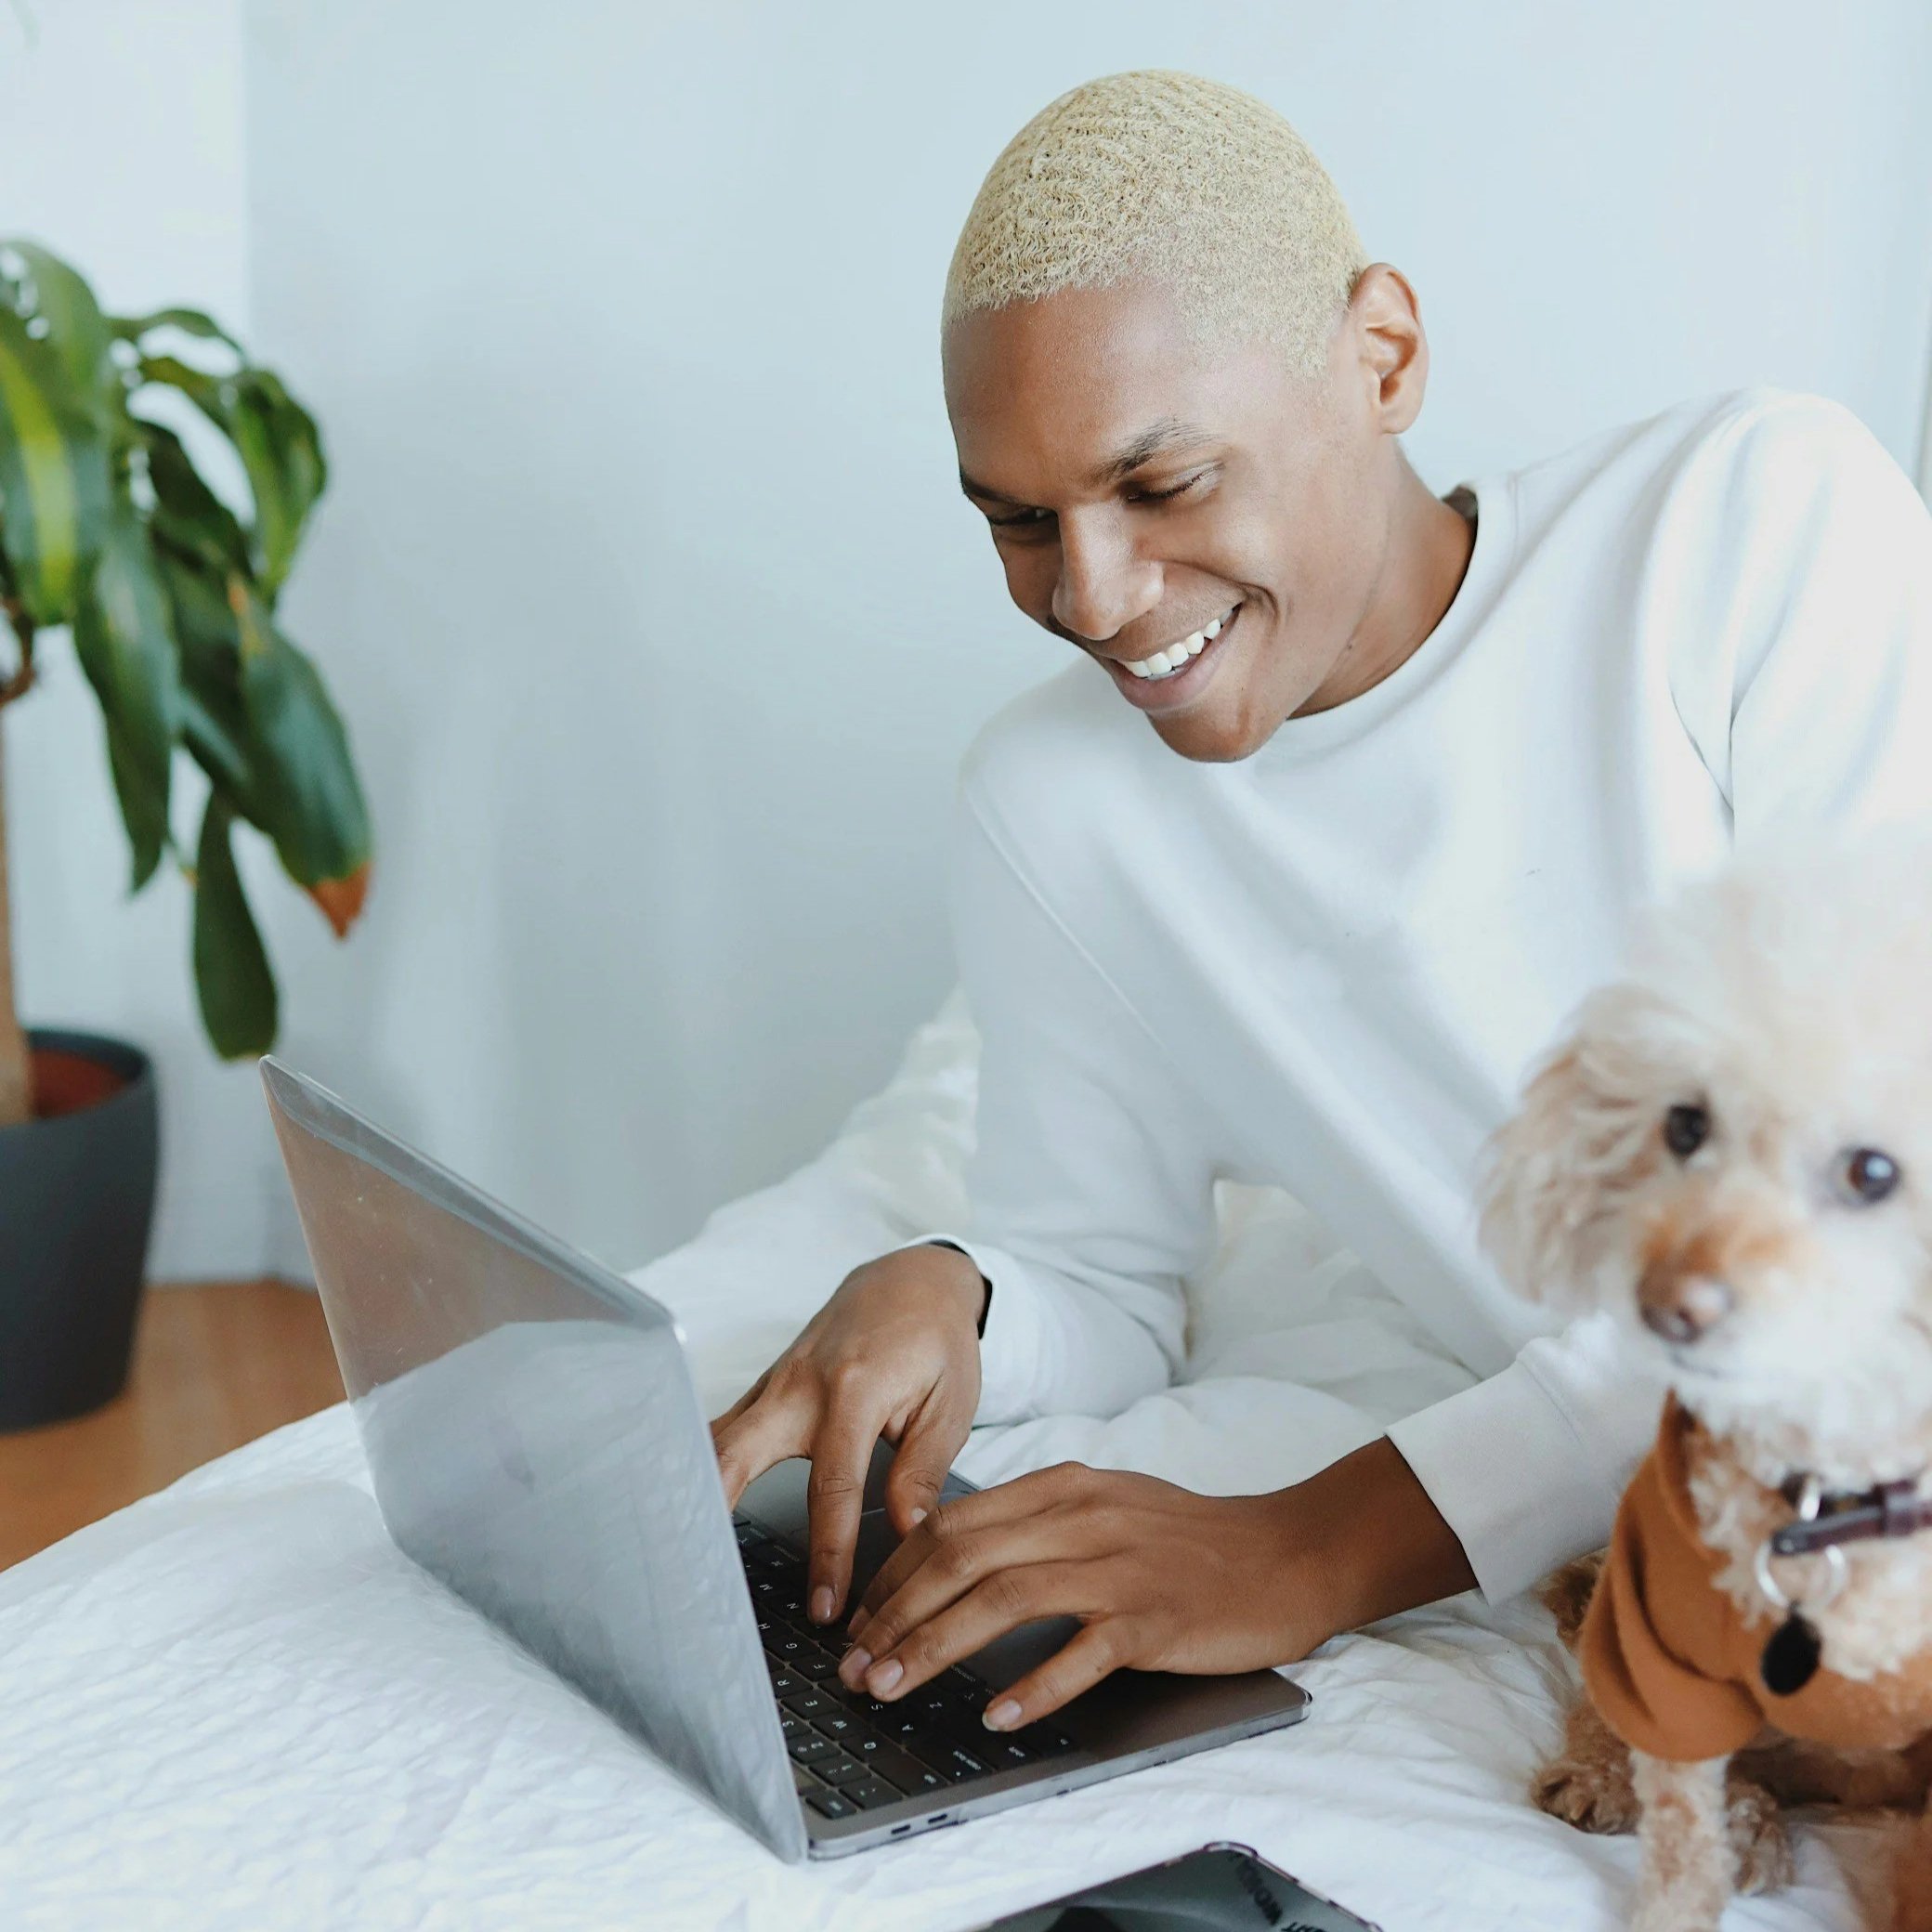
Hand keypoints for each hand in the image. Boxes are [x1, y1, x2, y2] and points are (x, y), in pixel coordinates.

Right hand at [709, 1243, 986, 1631]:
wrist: (912, 1278)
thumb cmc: (936, 1341)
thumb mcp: (950, 1403)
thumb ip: (924, 1470)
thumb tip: (908, 1534)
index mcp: (853, 1391)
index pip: (832, 1486)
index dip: (827, 1552)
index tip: (825, 1606)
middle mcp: (799, 1385)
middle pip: (735, 1454)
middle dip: (714, 1514)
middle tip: (703, 1579)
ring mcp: (774, 1383)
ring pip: (716, 1441)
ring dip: (695, 1492)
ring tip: (675, 1555)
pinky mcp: (765, 1388)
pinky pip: (723, 1432)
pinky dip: (704, 1471)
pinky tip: (688, 1511)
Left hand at [837, 1462, 1311, 1730]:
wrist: (1286, 1553)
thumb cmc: (1190, 1538)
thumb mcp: (1105, 1505)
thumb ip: (1037, 1520)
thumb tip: (955, 1557)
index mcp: (1064, 1486)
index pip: (953, 1522)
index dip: (895, 1571)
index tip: (861, 1616)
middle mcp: (1082, 1517)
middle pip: (962, 1558)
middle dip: (895, 1613)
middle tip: (855, 1663)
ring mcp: (1118, 1567)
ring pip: (1003, 1599)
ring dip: (935, 1646)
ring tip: (892, 1686)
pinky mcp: (1155, 1618)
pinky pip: (1081, 1652)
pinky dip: (1033, 1683)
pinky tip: (998, 1713)